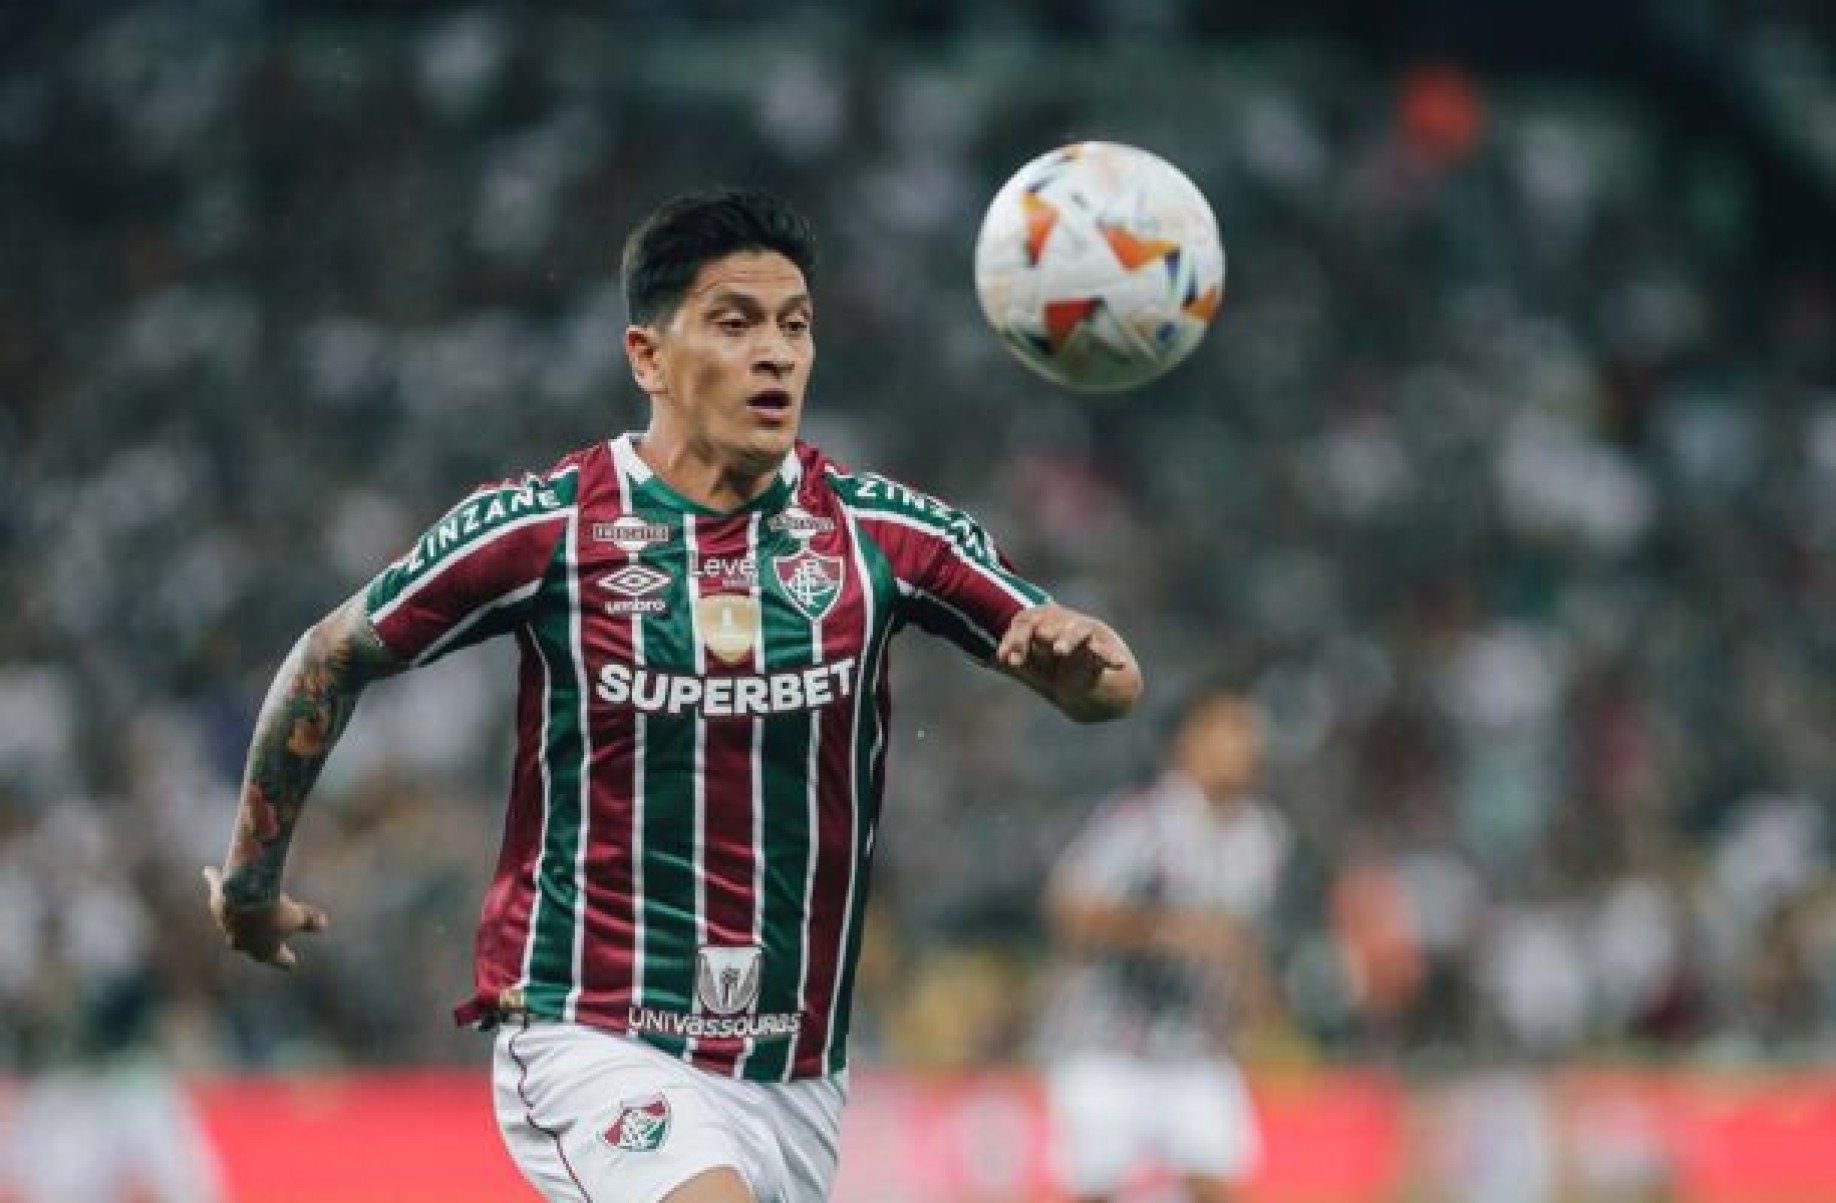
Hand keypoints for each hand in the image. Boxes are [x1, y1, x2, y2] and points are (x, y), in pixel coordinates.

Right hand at [202, 866, 328, 970]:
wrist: (244, 898)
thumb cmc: (275, 912)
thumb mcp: (299, 916)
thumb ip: (311, 921)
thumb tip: (323, 925)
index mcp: (263, 951)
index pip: (278, 959)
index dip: (286, 960)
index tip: (292, 963)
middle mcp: (241, 942)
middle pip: (250, 944)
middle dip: (258, 941)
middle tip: (264, 941)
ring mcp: (225, 925)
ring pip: (231, 920)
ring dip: (236, 913)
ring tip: (240, 905)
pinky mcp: (216, 905)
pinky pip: (216, 891)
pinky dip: (214, 880)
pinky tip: (209, 871)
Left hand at [996, 603, 1139, 719]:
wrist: (1091, 687)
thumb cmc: (1056, 670)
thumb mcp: (1033, 664)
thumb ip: (1018, 657)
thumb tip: (998, 658)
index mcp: (1042, 625)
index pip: (1025, 621)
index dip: (1014, 638)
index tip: (1006, 660)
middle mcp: (1063, 625)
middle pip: (1047, 622)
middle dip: (1036, 636)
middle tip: (1031, 644)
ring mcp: (1084, 636)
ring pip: (1076, 630)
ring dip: (1067, 638)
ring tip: (1059, 650)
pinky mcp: (1102, 651)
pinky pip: (1106, 653)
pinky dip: (1112, 657)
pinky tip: (1119, 664)